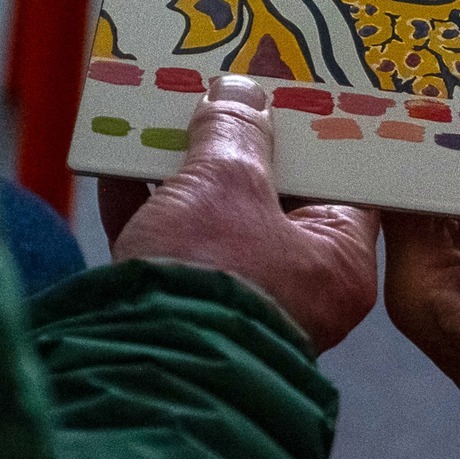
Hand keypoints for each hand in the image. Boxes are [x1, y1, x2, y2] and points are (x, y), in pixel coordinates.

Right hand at [99, 75, 377, 349]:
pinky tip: (118, 161)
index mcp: (338, 264)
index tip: (295, 90)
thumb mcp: (225, 184)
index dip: (317, 132)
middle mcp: (298, 290)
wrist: (140, 369)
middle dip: (241, 143)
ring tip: (165, 113)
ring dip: (186, 167)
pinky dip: (147, 205)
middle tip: (225, 89)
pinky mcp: (183, 312)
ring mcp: (238, 303)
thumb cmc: (210, 277)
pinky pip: (171, 245)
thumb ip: (233, 131)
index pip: (341, 183)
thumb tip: (237, 94)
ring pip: (215, 219)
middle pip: (273, 197)